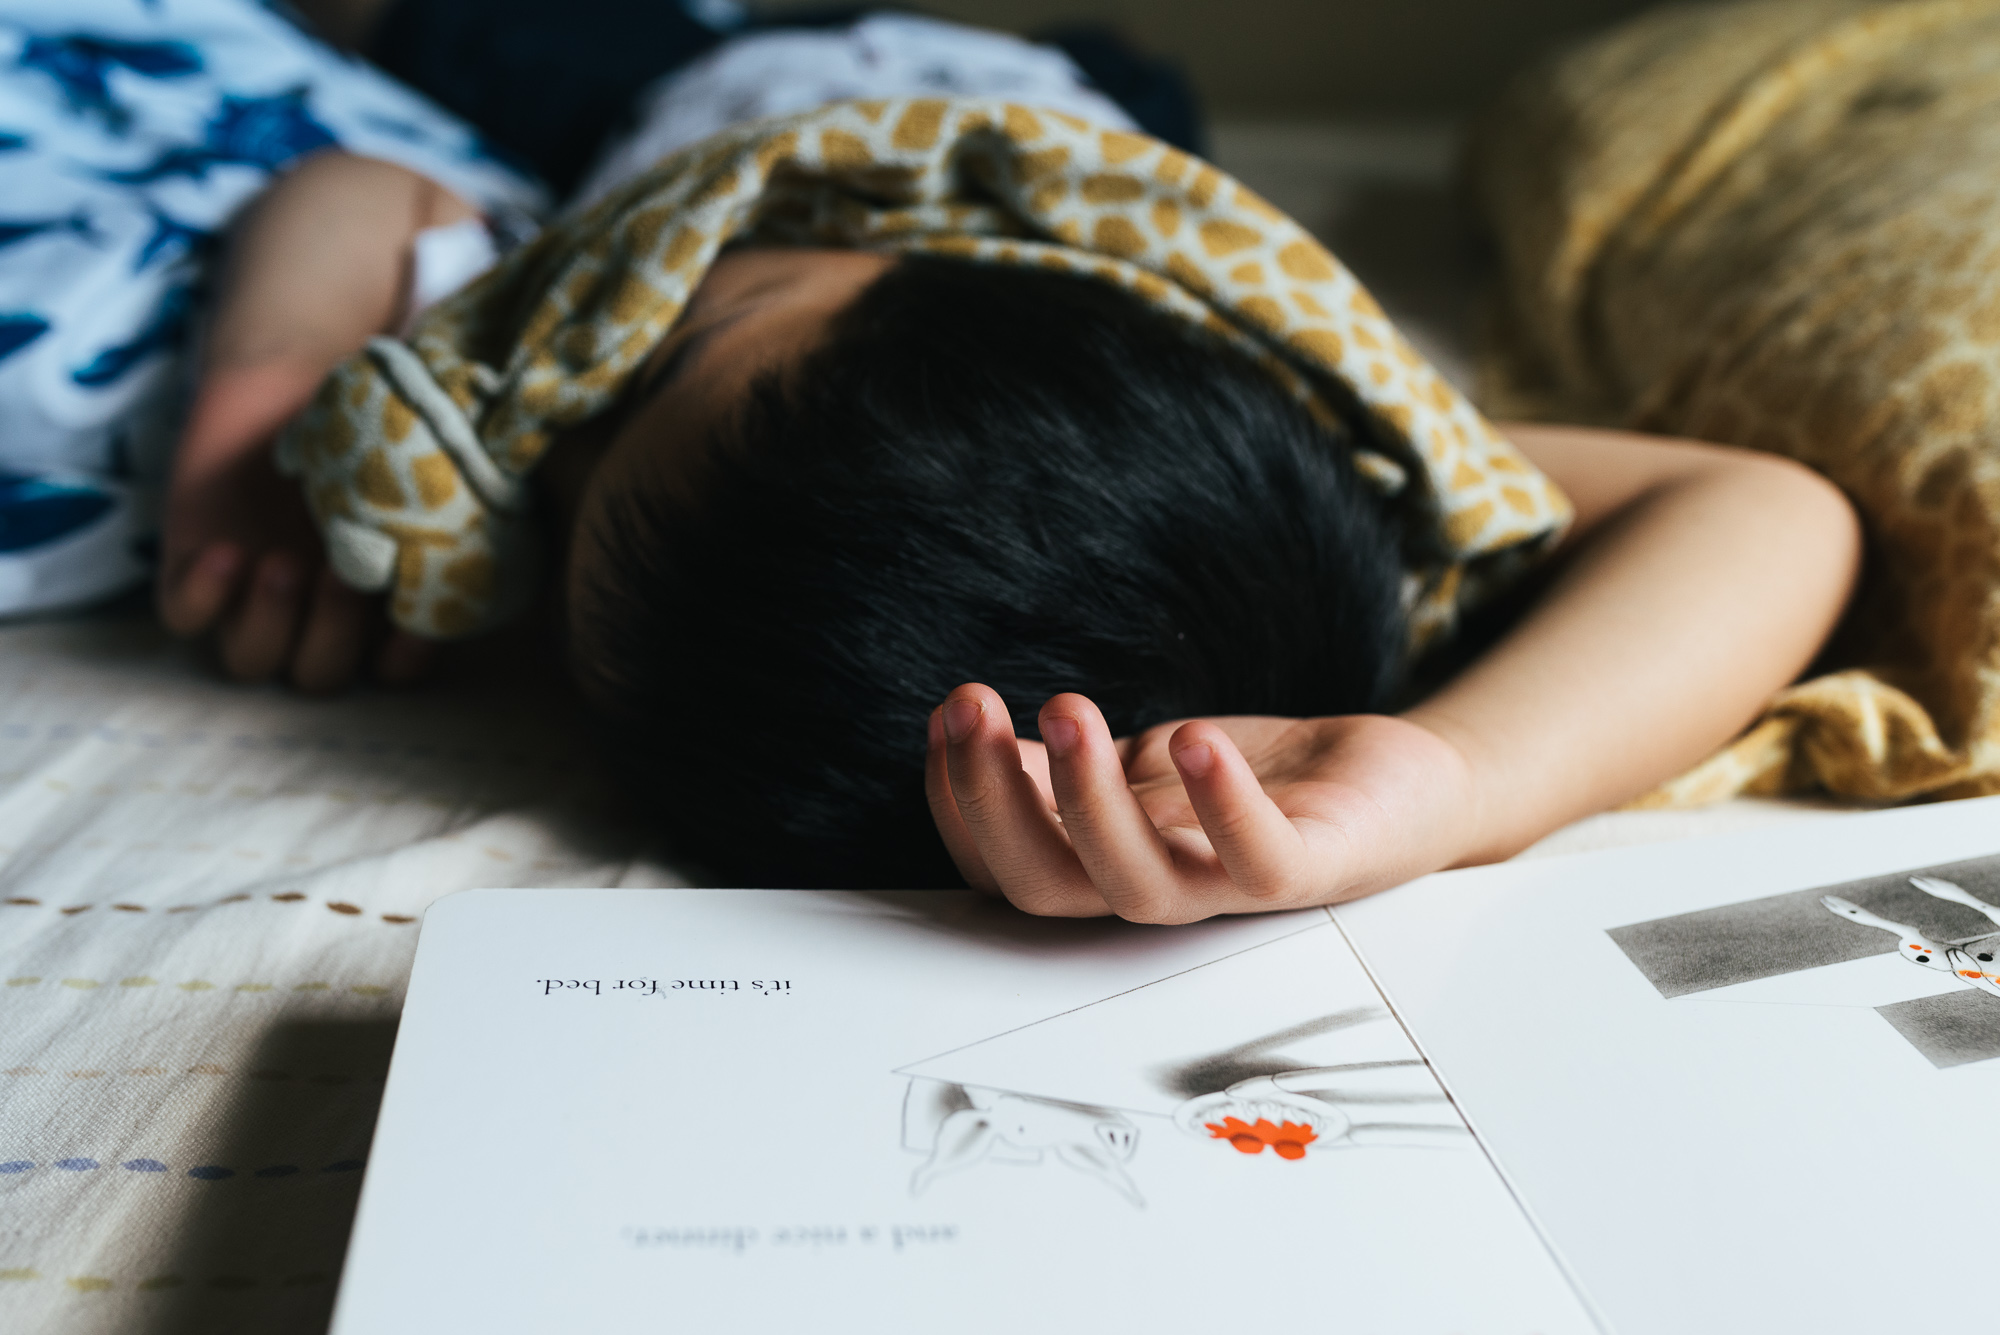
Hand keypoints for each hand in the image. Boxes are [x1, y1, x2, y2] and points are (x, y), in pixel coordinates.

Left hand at [157, 362, 431, 691]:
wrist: (293, 372)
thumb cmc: (372, 420)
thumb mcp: (417, 464)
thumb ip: (447, 507)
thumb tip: (501, 525)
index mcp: (374, 602)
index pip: (392, 666)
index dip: (403, 658)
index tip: (411, 617)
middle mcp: (312, 612)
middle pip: (320, 674)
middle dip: (333, 633)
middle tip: (341, 572)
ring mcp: (249, 596)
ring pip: (250, 660)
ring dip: (271, 624)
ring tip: (282, 564)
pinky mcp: (194, 566)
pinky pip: (183, 616)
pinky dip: (204, 597)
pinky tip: (228, 553)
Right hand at [924, 683, 1481, 922]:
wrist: (1398, 790)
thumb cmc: (1258, 784)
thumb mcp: (1143, 766)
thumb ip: (1066, 770)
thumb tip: (971, 737)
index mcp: (1106, 867)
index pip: (1005, 863)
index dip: (960, 800)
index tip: (950, 713)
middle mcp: (1156, 890)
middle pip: (1049, 885)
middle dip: (993, 800)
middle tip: (972, 708)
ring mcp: (1229, 889)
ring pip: (1136, 885)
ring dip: (1087, 800)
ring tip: (1063, 708)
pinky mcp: (1309, 870)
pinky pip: (1259, 860)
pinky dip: (1222, 808)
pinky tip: (1189, 738)